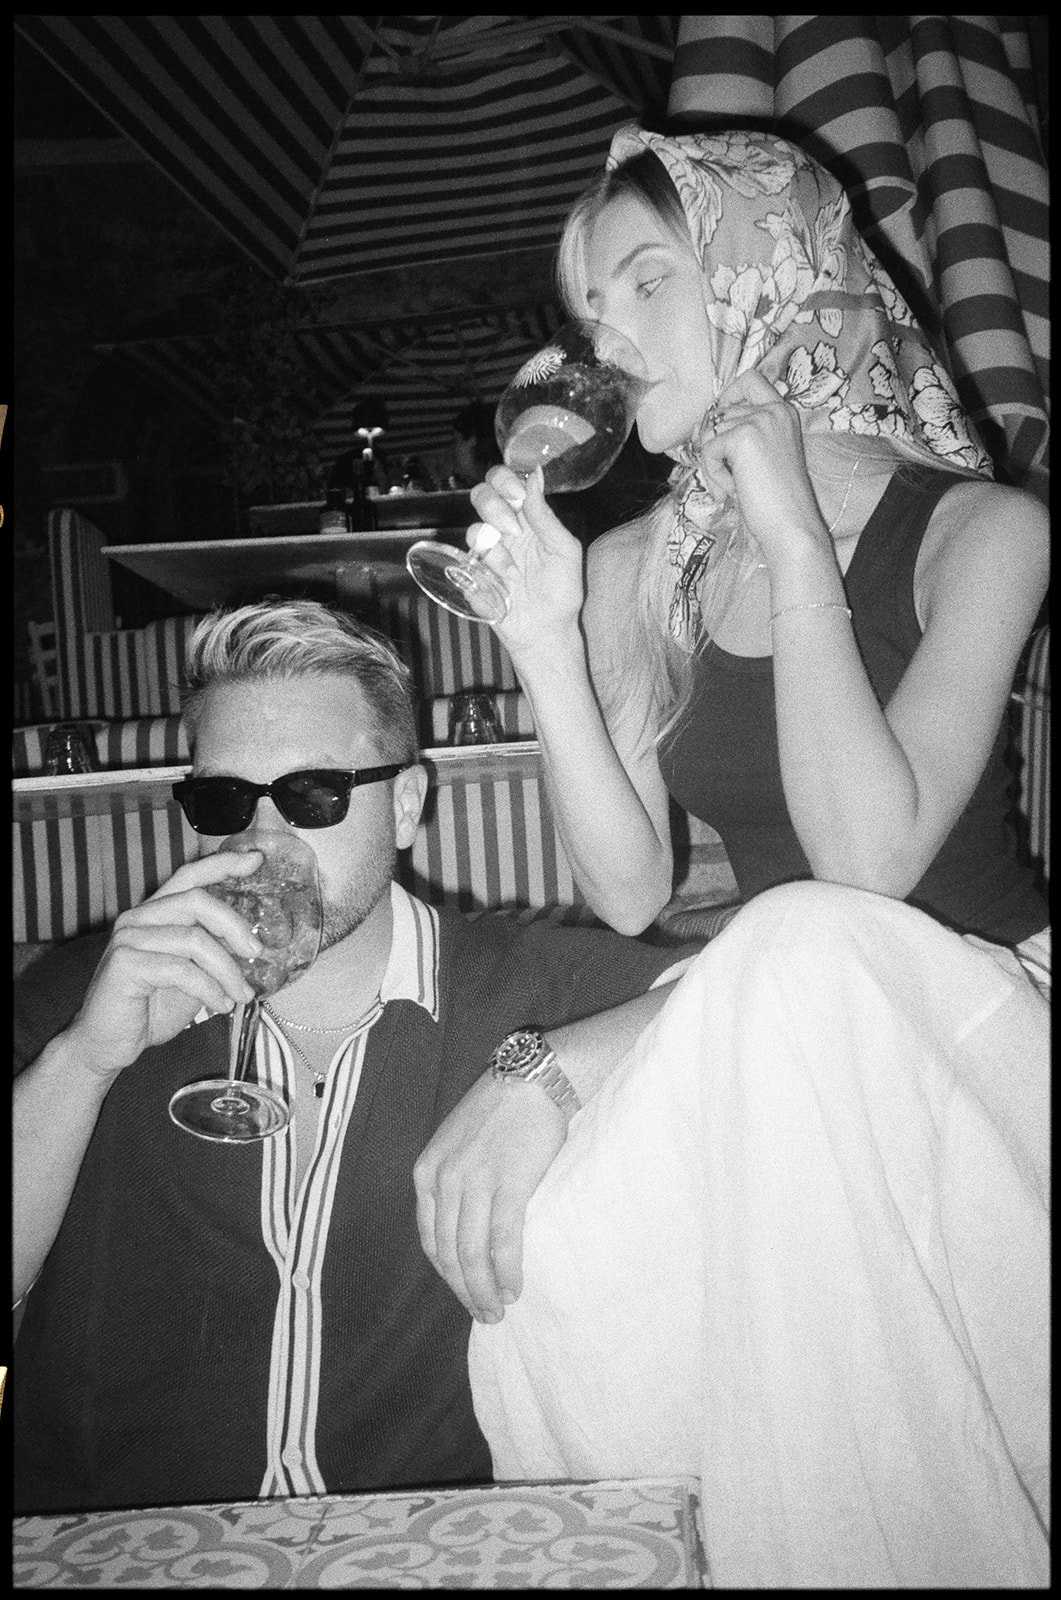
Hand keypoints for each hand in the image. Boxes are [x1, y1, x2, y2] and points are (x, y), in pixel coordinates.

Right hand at [65, 850, 265, 1080]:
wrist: (107, 1045)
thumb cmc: (151, 1008)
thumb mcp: (193, 975)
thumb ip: (213, 952)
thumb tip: (254, 943)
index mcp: (155, 914)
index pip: (188, 876)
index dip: (222, 864)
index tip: (256, 860)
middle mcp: (138, 918)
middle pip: (196, 900)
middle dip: (234, 925)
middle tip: (257, 953)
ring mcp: (128, 939)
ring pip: (193, 940)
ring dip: (227, 970)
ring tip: (241, 996)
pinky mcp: (124, 964)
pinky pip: (180, 969)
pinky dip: (208, 989)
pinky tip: (220, 1006)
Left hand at [414, 1070, 568, 1321]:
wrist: (533, 1079)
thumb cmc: (501, 1109)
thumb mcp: (458, 1142)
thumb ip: (453, 1179)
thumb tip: (464, 1225)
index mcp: (427, 1170)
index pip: (430, 1238)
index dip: (447, 1273)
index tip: (464, 1291)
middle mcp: (444, 1179)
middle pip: (448, 1252)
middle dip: (465, 1290)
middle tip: (483, 1314)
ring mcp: (474, 1183)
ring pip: (471, 1254)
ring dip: (484, 1290)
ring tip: (498, 1310)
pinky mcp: (508, 1185)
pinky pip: (502, 1241)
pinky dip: (506, 1271)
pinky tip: (514, 1289)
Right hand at [466, 465, 584, 657]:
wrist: (546, 630)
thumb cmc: (560, 591)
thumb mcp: (564, 549)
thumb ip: (545, 515)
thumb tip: (534, 475)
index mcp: (527, 518)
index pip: (507, 482)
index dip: (506, 480)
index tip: (516, 496)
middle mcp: (504, 529)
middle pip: (482, 495)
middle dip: (494, 506)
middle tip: (512, 528)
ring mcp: (487, 551)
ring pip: (474, 526)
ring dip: (494, 542)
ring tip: (512, 566)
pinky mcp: (473, 573)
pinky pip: (468, 558)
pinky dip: (488, 567)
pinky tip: (503, 580)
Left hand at [695, 370, 828, 568]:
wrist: (792, 524)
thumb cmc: (777, 499)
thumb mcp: (762, 456)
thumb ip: (742, 433)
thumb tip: (702, 426)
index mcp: (784, 411)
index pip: (750, 378)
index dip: (728, 395)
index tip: (722, 425)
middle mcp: (774, 409)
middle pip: (719, 410)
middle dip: (713, 442)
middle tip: (725, 473)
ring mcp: (759, 419)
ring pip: (710, 432)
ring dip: (713, 464)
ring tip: (734, 486)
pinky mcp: (743, 436)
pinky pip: (708, 450)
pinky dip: (713, 474)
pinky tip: (732, 490)